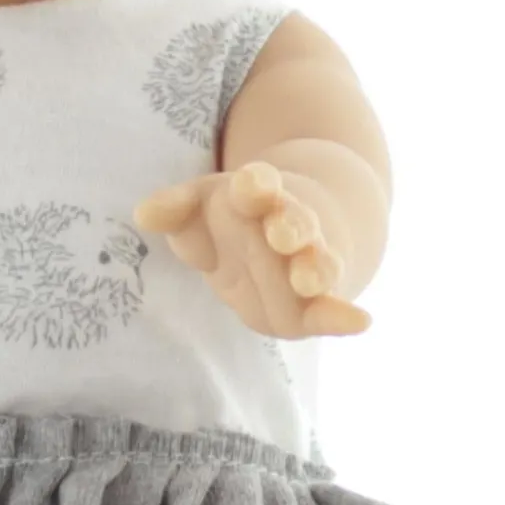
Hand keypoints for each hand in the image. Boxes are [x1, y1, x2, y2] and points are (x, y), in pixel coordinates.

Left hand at [132, 160, 371, 338]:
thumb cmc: (230, 221)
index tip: (250, 183)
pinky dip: (343, 315)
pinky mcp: (317, 300)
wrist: (285, 232)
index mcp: (256, 196)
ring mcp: (309, 261)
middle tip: (279, 234)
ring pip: (316, 264)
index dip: (254, 186)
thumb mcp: (198, 210)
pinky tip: (361, 322)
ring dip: (312, 269)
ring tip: (306, 279)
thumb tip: (144, 214)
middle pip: (292, 226)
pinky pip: (331, 308)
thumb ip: (175, 208)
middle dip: (287, 228)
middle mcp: (290, 225)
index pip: (257, 187)